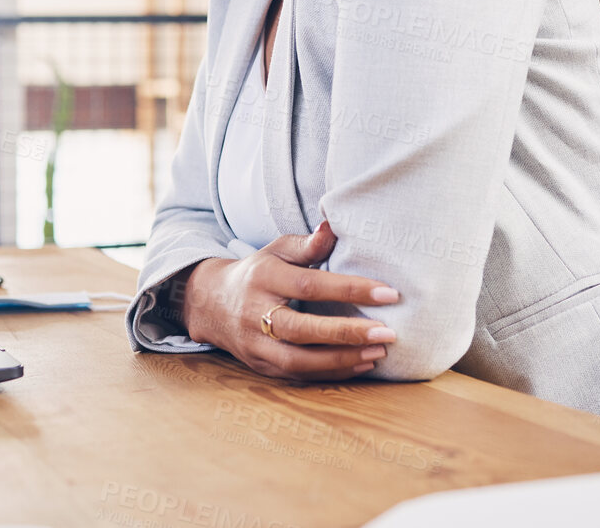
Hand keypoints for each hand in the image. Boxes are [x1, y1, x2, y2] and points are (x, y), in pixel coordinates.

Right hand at [180, 220, 400, 381]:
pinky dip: (331, 373)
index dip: (350, 289)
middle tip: (388, 333)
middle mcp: (256, 314)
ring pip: (299, 360)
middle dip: (348, 333)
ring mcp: (256, 345)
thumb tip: (333, 225)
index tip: (388, 293)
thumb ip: (308, 244)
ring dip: (342, 359)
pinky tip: (361, 363)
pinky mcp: (261, 366)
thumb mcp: (278, 250)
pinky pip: (298, 375)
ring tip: (379, 352)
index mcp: (265, 278)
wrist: (210, 304)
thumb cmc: (257, 272)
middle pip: (303, 329)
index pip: (311, 285)